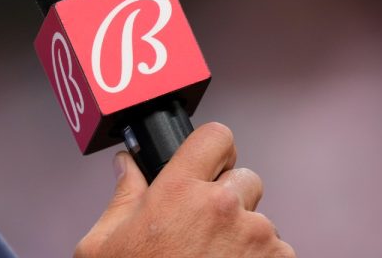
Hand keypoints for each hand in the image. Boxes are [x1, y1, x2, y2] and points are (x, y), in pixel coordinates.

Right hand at [75, 122, 295, 257]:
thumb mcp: (104, 244)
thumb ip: (122, 196)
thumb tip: (127, 166)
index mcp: (178, 190)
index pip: (216, 136)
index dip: (213, 150)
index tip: (209, 164)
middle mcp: (221, 206)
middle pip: (245, 178)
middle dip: (230, 198)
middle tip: (205, 229)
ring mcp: (254, 237)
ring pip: (261, 220)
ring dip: (245, 236)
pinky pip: (278, 252)